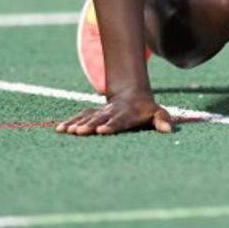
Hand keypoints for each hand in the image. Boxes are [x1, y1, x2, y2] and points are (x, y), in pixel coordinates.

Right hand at [56, 91, 173, 135]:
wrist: (131, 95)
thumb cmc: (145, 111)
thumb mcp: (157, 113)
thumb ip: (162, 120)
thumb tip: (169, 131)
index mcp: (127, 114)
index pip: (119, 121)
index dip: (111, 126)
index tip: (102, 131)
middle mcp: (111, 112)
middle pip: (99, 119)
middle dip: (89, 126)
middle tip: (79, 132)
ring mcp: (100, 112)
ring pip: (87, 118)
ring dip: (77, 124)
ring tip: (66, 131)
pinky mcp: (91, 113)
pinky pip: (79, 117)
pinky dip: (69, 122)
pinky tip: (59, 129)